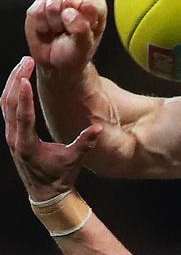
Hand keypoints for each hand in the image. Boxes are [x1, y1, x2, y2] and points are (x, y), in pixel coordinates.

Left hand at [2, 57, 101, 200]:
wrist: (45, 193)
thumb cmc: (60, 177)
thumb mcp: (73, 161)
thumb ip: (84, 144)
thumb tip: (98, 128)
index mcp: (27, 146)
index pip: (23, 117)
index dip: (23, 97)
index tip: (25, 78)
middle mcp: (14, 139)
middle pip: (9, 103)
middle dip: (16, 79)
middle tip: (27, 61)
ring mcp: (10, 135)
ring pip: (5, 103)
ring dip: (12, 82)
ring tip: (23, 64)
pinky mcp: (12, 133)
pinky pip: (8, 108)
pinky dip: (12, 91)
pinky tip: (20, 79)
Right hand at [25, 0, 106, 76]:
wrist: (55, 64)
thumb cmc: (74, 55)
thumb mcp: (83, 48)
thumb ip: (81, 29)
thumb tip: (69, 13)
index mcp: (95, 10)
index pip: (95, 1)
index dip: (87, 13)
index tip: (84, 27)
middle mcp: (77, 1)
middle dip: (68, 19)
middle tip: (68, 33)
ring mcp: (58, 0)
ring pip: (53, 4)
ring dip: (54, 23)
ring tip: (57, 32)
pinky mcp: (41, 3)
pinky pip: (37, 11)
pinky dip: (41, 25)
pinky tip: (46, 30)